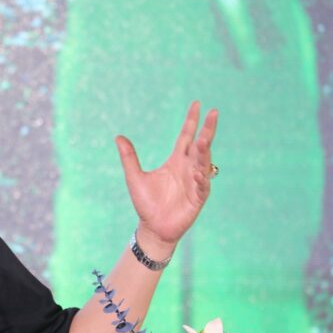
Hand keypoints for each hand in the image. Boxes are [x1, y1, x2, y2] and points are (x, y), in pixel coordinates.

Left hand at [115, 101, 218, 249]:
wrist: (152, 228)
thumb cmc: (146, 203)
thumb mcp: (135, 177)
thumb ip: (129, 157)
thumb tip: (118, 137)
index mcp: (175, 161)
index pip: (186, 136)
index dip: (192, 121)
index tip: (196, 104)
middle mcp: (188, 168)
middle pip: (200, 145)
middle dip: (207, 130)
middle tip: (213, 113)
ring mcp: (195, 182)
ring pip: (203, 162)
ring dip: (204, 151)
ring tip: (203, 140)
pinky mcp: (197, 198)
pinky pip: (202, 186)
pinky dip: (201, 178)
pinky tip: (198, 172)